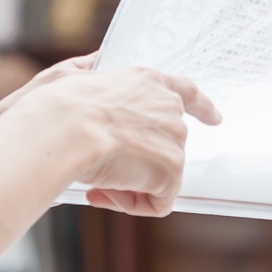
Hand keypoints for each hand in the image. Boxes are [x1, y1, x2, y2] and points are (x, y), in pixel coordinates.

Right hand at [17, 57, 220, 215]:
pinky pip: (158, 202)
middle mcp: (168, 107)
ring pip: (159, 177)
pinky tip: (105, 191)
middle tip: (102, 167)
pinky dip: (131, 205)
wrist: (63, 130)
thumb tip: (94, 66)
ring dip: (128, 185)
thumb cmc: (57, 107)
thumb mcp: (72, 74)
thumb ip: (91, 70)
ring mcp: (174, 139)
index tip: (215, 118)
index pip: (187, 92)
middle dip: (137, 162)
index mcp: (147, 80)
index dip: (202, 108)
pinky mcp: (171, 169)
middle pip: (167, 145)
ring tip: (96, 179)